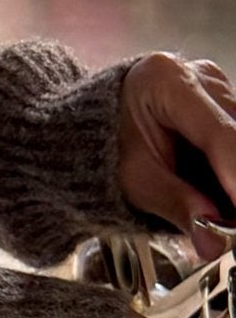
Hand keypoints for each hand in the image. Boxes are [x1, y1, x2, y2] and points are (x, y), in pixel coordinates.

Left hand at [119, 53, 235, 258]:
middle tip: (226, 224)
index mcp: (168, 82)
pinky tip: (219, 192)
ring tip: (218, 209)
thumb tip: (214, 242)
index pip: (220, 135)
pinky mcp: (228, 102)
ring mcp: (218, 86)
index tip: (235, 213)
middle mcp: (199, 75)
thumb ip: (178, 206)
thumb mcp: (136, 181)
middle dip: (234, 182)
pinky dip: (230, 172)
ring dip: (232, 179)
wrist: (95, 127)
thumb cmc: (107, 148)